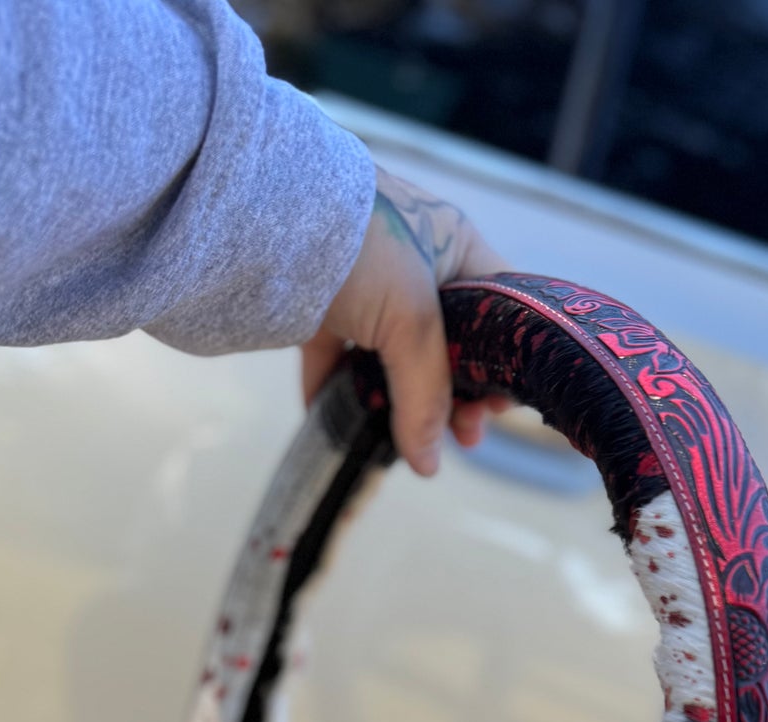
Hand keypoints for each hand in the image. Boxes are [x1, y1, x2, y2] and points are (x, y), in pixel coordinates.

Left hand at [302, 167, 510, 475]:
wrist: (263, 212)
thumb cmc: (361, 248)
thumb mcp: (411, 319)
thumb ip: (426, 394)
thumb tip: (428, 463)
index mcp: (454, 247)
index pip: (498, 309)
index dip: (503, 361)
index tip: (497, 407)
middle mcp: (416, 263)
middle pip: (449, 343)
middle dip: (455, 395)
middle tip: (461, 436)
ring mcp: (366, 285)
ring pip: (394, 356)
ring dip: (403, 401)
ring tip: (410, 442)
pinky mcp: (321, 303)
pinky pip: (340, 357)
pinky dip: (344, 392)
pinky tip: (346, 427)